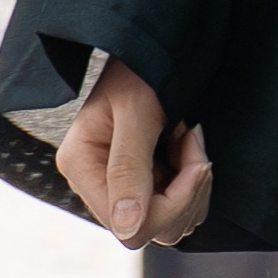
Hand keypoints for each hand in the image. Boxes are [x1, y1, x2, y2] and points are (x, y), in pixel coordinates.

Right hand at [57, 57, 217, 247]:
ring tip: (189, 140)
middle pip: (152, 230)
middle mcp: (95, 184)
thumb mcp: (137, 112)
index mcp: (81, 166)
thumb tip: (128, 228)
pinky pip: (178, 209)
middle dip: (188, 192)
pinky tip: (188, 147)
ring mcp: (119, 186)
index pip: (129, 227)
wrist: (150, 48)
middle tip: (194, 144)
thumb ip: (129, 168)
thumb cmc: (139, 68)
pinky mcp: (141, 183)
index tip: (195, 160)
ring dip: (194, 186)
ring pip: (170, 224)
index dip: (173, 203)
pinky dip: (194, 183)